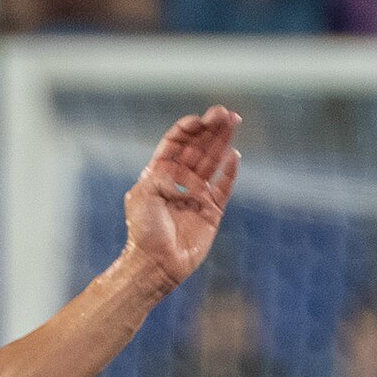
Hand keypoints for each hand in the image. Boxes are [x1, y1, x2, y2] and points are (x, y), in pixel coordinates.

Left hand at [123, 106, 239, 293]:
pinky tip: (234, 154)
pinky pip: (224, 187)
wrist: (156, 264)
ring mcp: (196, 195)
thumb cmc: (143, 232)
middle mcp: (178, 182)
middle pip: (197, 148)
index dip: (187, 130)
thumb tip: (184, 166)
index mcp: (158, 175)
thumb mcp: (142, 195)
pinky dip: (229, 171)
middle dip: (210, 129)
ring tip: (233, 122)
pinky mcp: (211, 211)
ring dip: (221, 142)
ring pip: (212, 162)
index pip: (175, 145)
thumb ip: (161, 175)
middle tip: (224, 113)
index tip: (198, 120)